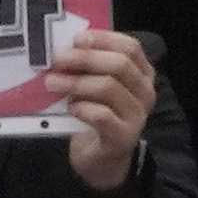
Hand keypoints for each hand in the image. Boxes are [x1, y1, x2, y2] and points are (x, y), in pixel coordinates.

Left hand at [52, 24, 154, 197]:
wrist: (103, 159)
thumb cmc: (98, 113)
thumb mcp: (97, 85)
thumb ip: (90, 66)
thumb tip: (64, 46)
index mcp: (142, 74)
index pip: (130, 47)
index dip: (103, 39)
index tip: (76, 38)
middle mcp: (145, 92)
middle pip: (119, 65)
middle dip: (85, 58)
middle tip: (58, 59)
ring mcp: (137, 116)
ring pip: (108, 88)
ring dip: (76, 82)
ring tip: (52, 83)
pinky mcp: (124, 137)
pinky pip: (103, 116)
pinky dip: (83, 107)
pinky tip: (71, 107)